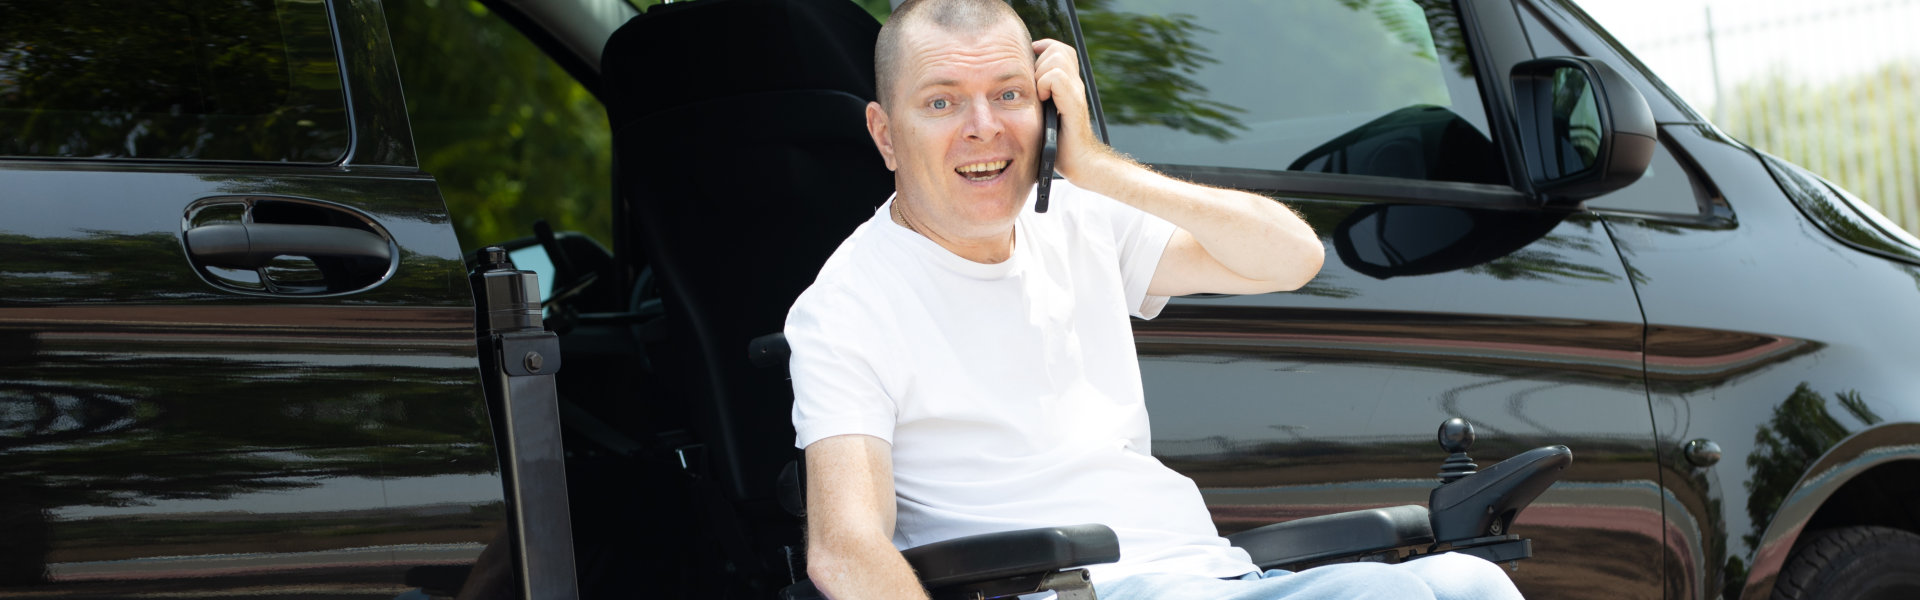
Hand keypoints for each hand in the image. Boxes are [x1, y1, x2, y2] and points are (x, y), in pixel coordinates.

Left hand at [1032, 38, 1104, 180]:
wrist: (1081, 164)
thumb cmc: (1060, 146)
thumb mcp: (1044, 116)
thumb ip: (1038, 99)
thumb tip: (1013, 89)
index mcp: (1068, 86)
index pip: (1058, 49)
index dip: (1043, 49)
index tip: (1031, 62)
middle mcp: (1075, 85)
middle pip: (1057, 49)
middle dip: (1041, 61)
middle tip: (1036, 86)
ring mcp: (1076, 92)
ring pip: (1057, 57)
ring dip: (1042, 72)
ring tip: (1040, 94)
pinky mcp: (1074, 103)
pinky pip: (1056, 77)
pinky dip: (1045, 85)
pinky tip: (1044, 100)